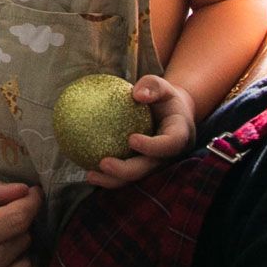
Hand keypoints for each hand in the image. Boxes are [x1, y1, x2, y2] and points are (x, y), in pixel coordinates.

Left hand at [85, 75, 194, 189]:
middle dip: (127, 171)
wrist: (170, 115)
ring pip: (136, 178)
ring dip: (113, 181)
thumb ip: (153, 86)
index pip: (169, 144)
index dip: (152, 146)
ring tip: (90, 175)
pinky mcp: (143, 169)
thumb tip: (136, 94)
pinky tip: (87, 172)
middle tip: (103, 163)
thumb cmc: (162, 97)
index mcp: (179, 135)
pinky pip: (125, 176)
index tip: (131, 140)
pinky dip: (108, 176)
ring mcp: (156, 165)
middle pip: (149, 168)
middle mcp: (170, 155)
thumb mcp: (162, 86)